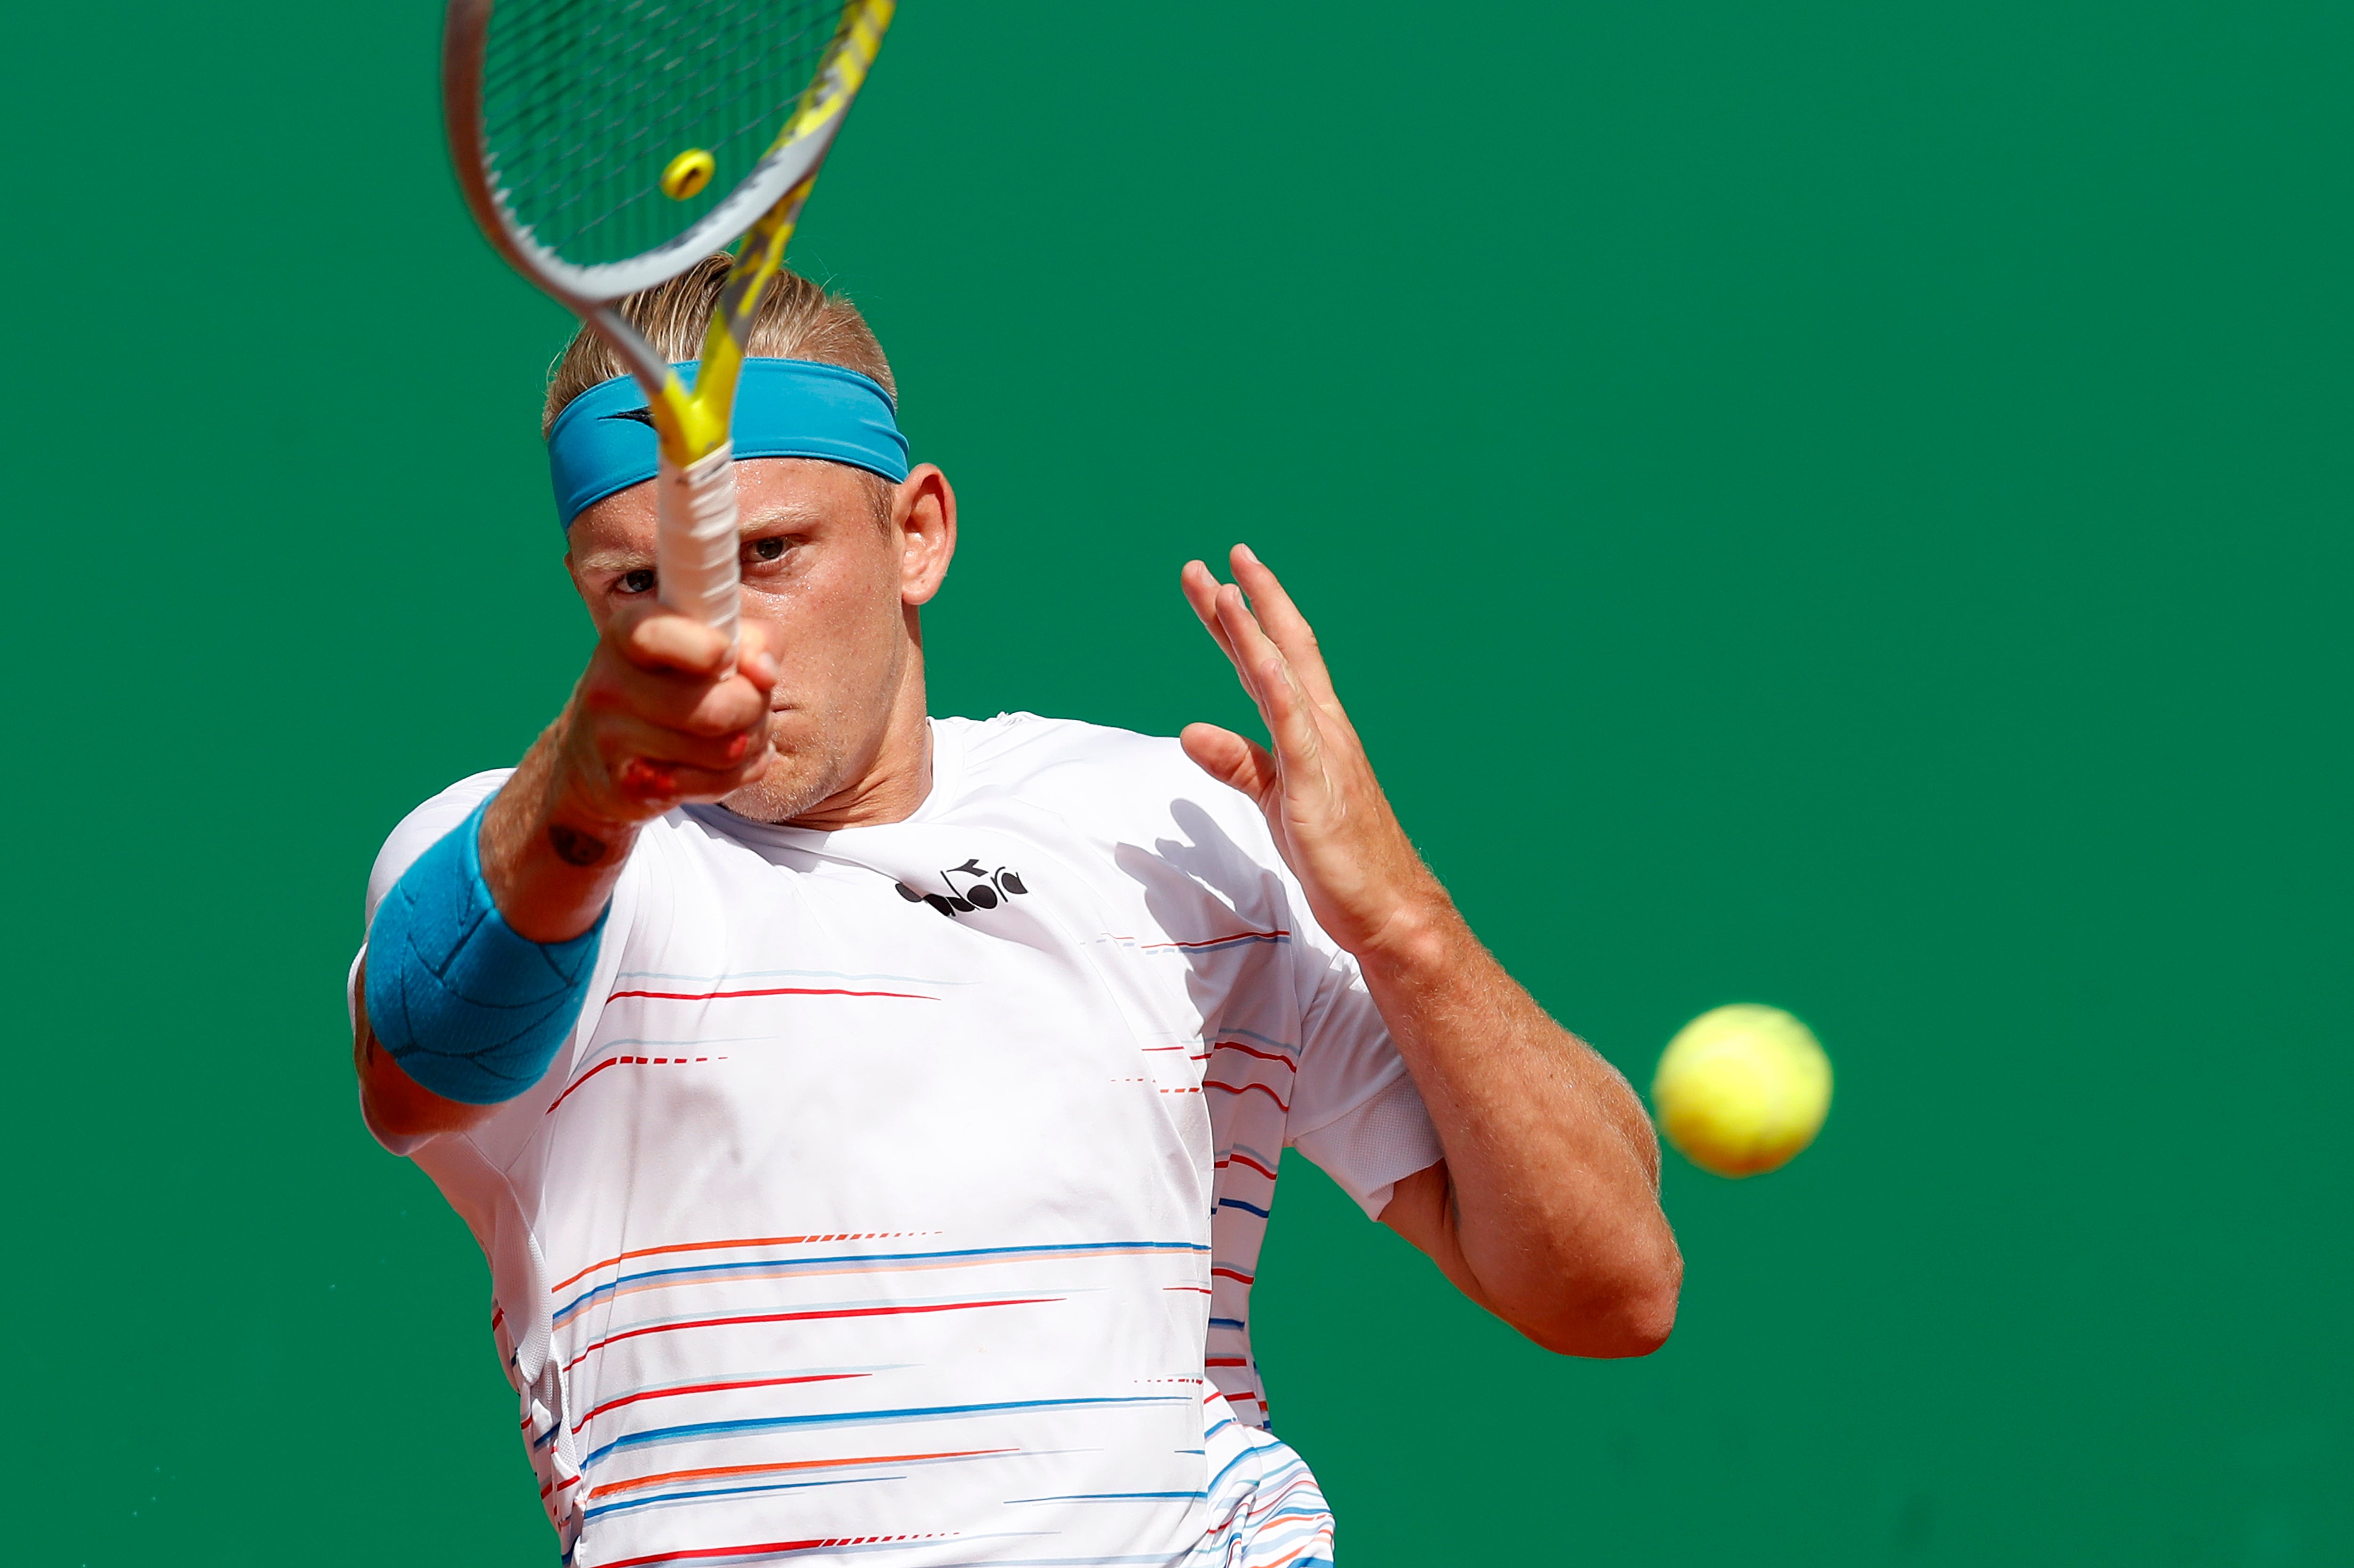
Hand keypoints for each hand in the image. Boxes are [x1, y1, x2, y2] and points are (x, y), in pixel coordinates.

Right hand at [551, 608, 781, 828]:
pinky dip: (740, 774)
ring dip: (753, 741)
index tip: (727, 656)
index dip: (712, 649)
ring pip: (723, 749)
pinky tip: (731, 762)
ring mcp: (613, 738)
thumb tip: (765, 673)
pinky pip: (716, 784)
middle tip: (756, 703)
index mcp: (624, 633)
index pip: (660, 634)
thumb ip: (751, 641)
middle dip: (756, 707)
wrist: (597, 758)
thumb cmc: (669, 685)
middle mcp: (609, 683)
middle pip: (716, 707)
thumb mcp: (707, 645)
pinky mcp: (632, 786)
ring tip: (746, 731)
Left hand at [1180, 545, 1442, 963]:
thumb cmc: (1336, 854)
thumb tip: (1190, 731)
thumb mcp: (1274, 799)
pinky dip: (1276, 691)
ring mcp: (1324, 754)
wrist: (1387, 907)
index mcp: (1312, 731)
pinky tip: (1258, 660)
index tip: (1214, 582)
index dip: (1241, 621)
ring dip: (1252, 634)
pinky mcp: (1319, 787)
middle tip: (1214, 560)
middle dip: (1247, 605)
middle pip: (1281, 652)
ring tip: (1222, 590)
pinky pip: (1294, 731)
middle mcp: (1322, 729)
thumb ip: (1237, 762)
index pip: (1271, 662)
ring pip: (1285, 680)